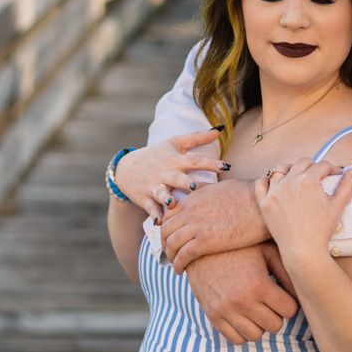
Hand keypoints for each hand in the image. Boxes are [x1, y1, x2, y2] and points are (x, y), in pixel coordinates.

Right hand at [114, 130, 228, 218]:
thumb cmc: (156, 155)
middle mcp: (164, 172)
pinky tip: (159, 222)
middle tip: (195, 187)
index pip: (194, 160)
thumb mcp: (174, 143)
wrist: (125, 169)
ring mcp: (153, 186)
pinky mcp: (144, 198)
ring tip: (172, 203)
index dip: (210, 163)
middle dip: (185, 182)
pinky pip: (149, 208)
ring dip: (166, 198)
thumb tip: (219, 129)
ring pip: (160, 193)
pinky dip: (154, 214)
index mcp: (174, 160)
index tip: (227, 166)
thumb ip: (197, 138)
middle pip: (176, 177)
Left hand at [162, 180, 271, 270]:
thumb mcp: (223, 187)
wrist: (264, 205)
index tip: (171, 238)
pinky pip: (182, 255)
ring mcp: (197, 225)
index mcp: (195, 197)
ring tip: (175, 265)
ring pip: (171, 244)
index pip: (168, 214)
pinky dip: (177, 264)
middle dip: (164, 244)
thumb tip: (204, 193)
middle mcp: (192, 210)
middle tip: (170, 254)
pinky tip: (181, 271)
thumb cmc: (251, 196)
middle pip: (165, 230)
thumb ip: (208, 191)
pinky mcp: (206, 241)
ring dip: (170, 257)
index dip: (166, 228)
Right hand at [184, 244, 298, 343]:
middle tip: (270, 302)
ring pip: (256, 335)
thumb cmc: (240, 247)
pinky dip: (243, 332)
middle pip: (275, 325)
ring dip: (260, 324)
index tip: (283, 295)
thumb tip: (305, 291)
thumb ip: (287, 272)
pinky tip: (244, 316)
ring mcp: (225, 311)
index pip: (289, 310)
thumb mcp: (266, 252)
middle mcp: (242, 301)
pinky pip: (236, 339)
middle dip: (276, 314)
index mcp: (258, 284)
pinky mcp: (213, 316)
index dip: (289, 302)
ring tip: (257, 309)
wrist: (200, 248)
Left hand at [254, 157, 351, 267]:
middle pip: (302, 163)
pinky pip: (261, 182)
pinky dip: (267, 180)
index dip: (332, 168)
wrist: (302, 250)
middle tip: (319, 175)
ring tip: (296, 176)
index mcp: (309, 180)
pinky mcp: (265, 202)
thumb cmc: (321, 230)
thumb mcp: (338, 206)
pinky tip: (275, 183)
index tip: (335, 174)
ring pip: (280, 169)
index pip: (322, 166)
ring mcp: (275, 191)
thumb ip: (347, 186)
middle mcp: (290, 181)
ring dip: (290, 169)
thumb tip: (351, 172)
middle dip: (313, 166)